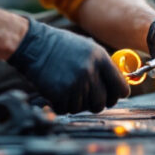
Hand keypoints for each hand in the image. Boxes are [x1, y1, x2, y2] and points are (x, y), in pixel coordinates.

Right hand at [7, 17, 129, 113]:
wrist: (33, 44)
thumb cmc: (60, 46)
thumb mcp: (87, 47)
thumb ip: (103, 65)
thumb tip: (118, 84)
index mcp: (100, 58)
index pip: (121, 87)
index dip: (117, 94)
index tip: (113, 95)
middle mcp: (90, 71)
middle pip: (104, 102)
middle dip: (97, 102)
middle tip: (89, 97)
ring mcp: (75, 83)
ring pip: (85, 108)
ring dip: (77, 103)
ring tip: (69, 89)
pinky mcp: (59, 93)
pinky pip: (68, 109)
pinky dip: (63, 105)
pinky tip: (58, 92)